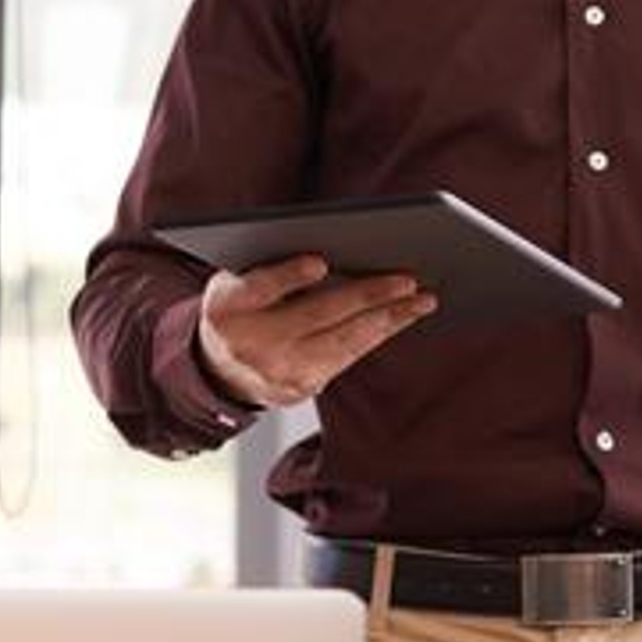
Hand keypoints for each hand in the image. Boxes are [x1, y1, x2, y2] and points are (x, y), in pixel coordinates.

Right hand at [193, 256, 436, 409]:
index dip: (289, 277)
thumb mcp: (235, 281)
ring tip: (423, 299)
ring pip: (342, 342)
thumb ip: (269, 265)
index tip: (319, 262)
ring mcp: (278, 372)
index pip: (260, 289)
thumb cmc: (239, 307)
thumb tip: (336, 253)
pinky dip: (378, 333)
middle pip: (315, 316)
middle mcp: (250, 345)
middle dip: (365, 296)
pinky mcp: (302, 389)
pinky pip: (347, 357)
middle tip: (406, 279)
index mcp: (227, 308)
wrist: (219, 371)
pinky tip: (403, 316)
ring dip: (389, 319)